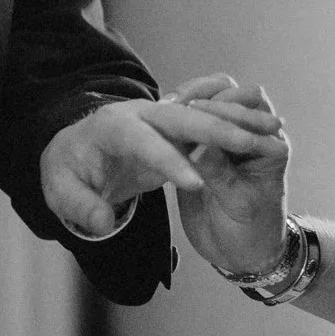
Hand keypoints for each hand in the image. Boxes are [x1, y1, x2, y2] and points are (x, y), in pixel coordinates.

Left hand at [41, 76, 284, 240]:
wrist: (72, 149)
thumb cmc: (68, 172)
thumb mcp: (61, 193)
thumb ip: (80, 208)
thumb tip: (102, 223)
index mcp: (111, 127)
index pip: (143, 141)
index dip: (169, 160)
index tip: (195, 182)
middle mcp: (139, 113)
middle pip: (181, 117)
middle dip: (216, 130)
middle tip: (251, 146)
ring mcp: (158, 115)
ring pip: (201, 112)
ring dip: (236, 120)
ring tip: (273, 131)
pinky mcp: (173, 125)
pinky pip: (208, 119)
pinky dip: (235, 124)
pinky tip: (263, 133)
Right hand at [164, 75, 290, 274]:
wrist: (238, 256)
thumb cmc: (250, 233)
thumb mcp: (239, 206)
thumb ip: (221, 175)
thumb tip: (200, 147)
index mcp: (269, 146)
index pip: (251, 109)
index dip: (223, 107)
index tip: (196, 112)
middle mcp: (249, 136)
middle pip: (231, 95)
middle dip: (205, 96)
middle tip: (177, 104)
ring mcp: (225, 140)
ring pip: (210, 103)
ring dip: (191, 101)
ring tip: (166, 106)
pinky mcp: (203, 149)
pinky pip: (192, 124)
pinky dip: (178, 118)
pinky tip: (160, 119)